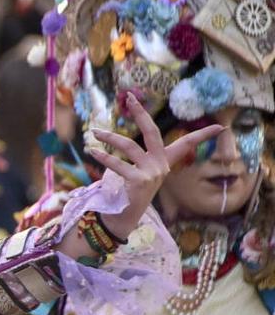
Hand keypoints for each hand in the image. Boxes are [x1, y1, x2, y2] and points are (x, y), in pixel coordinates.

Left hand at [89, 94, 222, 239]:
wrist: (125, 215)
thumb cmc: (132, 190)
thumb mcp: (142, 171)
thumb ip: (141, 156)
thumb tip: (128, 142)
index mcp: (165, 161)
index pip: (187, 144)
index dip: (203, 135)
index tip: (221, 126)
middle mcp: (160, 165)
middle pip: (152, 132)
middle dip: (140, 113)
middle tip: (129, 98)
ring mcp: (151, 173)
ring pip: (129, 146)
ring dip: (110, 137)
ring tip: (95, 132)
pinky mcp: (139, 181)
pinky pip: (118, 165)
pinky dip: (104, 158)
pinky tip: (93, 151)